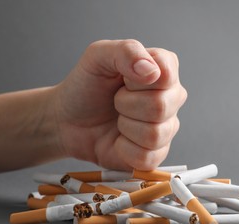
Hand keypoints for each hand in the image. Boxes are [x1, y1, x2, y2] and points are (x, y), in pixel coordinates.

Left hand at [53, 39, 186, 169]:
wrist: (67, 120)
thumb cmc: (86, 86)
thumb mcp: (98, 56)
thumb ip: (126, 52)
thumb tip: (151, 71)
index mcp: (163, 69)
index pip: (166, 74)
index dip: (136, 80)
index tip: (121, 79)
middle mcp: (170, 98)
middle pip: (161, 106)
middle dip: (126, 104)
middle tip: (115, 100)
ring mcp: (165, 128)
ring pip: (155, 134)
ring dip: (125, 127)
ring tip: (118, 118)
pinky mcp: (156, 154)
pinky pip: (148, 157)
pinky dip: (124, 149)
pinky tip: (119, 140)